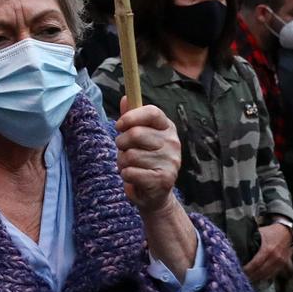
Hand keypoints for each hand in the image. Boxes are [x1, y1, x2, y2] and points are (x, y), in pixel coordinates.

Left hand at [115, 99, 181, 215]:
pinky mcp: (164, 179)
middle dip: (121, 143)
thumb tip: (125, 97)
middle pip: (136, 133)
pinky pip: (131, 172)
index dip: (132, 117)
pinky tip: (134, 177)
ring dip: (122, 162)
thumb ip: (131, 118)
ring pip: (130, 155)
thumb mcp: (136, 138)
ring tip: (131, 166)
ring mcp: (171, 161)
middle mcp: (173, 142)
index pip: (152, 112)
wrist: (155, 194)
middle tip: (125, 151)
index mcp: (167, 128)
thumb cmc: (142, 160)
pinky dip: (126, 175)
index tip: (119, 125)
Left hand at [243, 223, 292, 282]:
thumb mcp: (259, 233)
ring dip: (257, 278)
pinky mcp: (283, 265)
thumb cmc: (272, 232)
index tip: (240, 271)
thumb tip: (238, 246)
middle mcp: (275, 258)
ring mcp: (280, 262)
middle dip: (251, 276)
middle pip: (261, 272)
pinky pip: (273, 274)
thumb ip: (250, 240)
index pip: (256, 264)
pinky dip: (265, 277)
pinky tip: (258, 278)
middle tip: (242, 277)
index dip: (248, 270)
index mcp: (268, 250)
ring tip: (249, 279)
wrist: (287, 232)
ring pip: (267, 275)